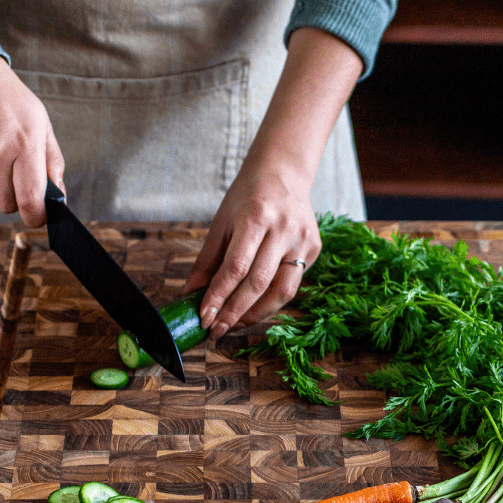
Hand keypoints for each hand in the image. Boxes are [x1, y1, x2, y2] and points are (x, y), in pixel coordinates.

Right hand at [0, 55, 63, 226]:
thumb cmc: (9, 98)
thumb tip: (59, 197)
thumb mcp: (41, 123)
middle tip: (14, 171)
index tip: (37, 215)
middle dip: (13, 196)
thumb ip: (52, 162)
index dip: (35, 216)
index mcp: (25, 145)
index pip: (30, 201)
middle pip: (6, 204)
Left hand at [183, 156, 321, 338]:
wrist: (283, 172)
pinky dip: (270, 302)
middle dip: (234, 312)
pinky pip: (291, 284)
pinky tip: (253, 309)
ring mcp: (303, 240)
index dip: (218, 296)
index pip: (235, 267)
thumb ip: (206, 262)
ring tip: (233, 325)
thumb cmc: (247, 197)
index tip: (203, 318)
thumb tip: (188, 295)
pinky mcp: (314, 248)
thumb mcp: (221, 223)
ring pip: (282, 291)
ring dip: (255, 314)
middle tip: (215, 331)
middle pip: (258, 283)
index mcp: (256, 217)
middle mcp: (283, 229)